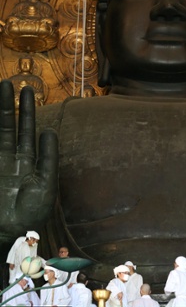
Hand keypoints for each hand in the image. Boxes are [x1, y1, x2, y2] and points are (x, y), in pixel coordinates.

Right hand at [0, 80, 57, 248]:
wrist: (10, 234)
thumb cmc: (31, 214)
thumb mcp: (46, 184)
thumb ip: (48, 157)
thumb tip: (48, 129)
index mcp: (28, 160)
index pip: (27, 129)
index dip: (27, 110)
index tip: (27, 90)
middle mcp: (10, 157)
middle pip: (9, 124)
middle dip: (10, 104)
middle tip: (10, 82)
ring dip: (0, 110)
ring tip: (0, 87)